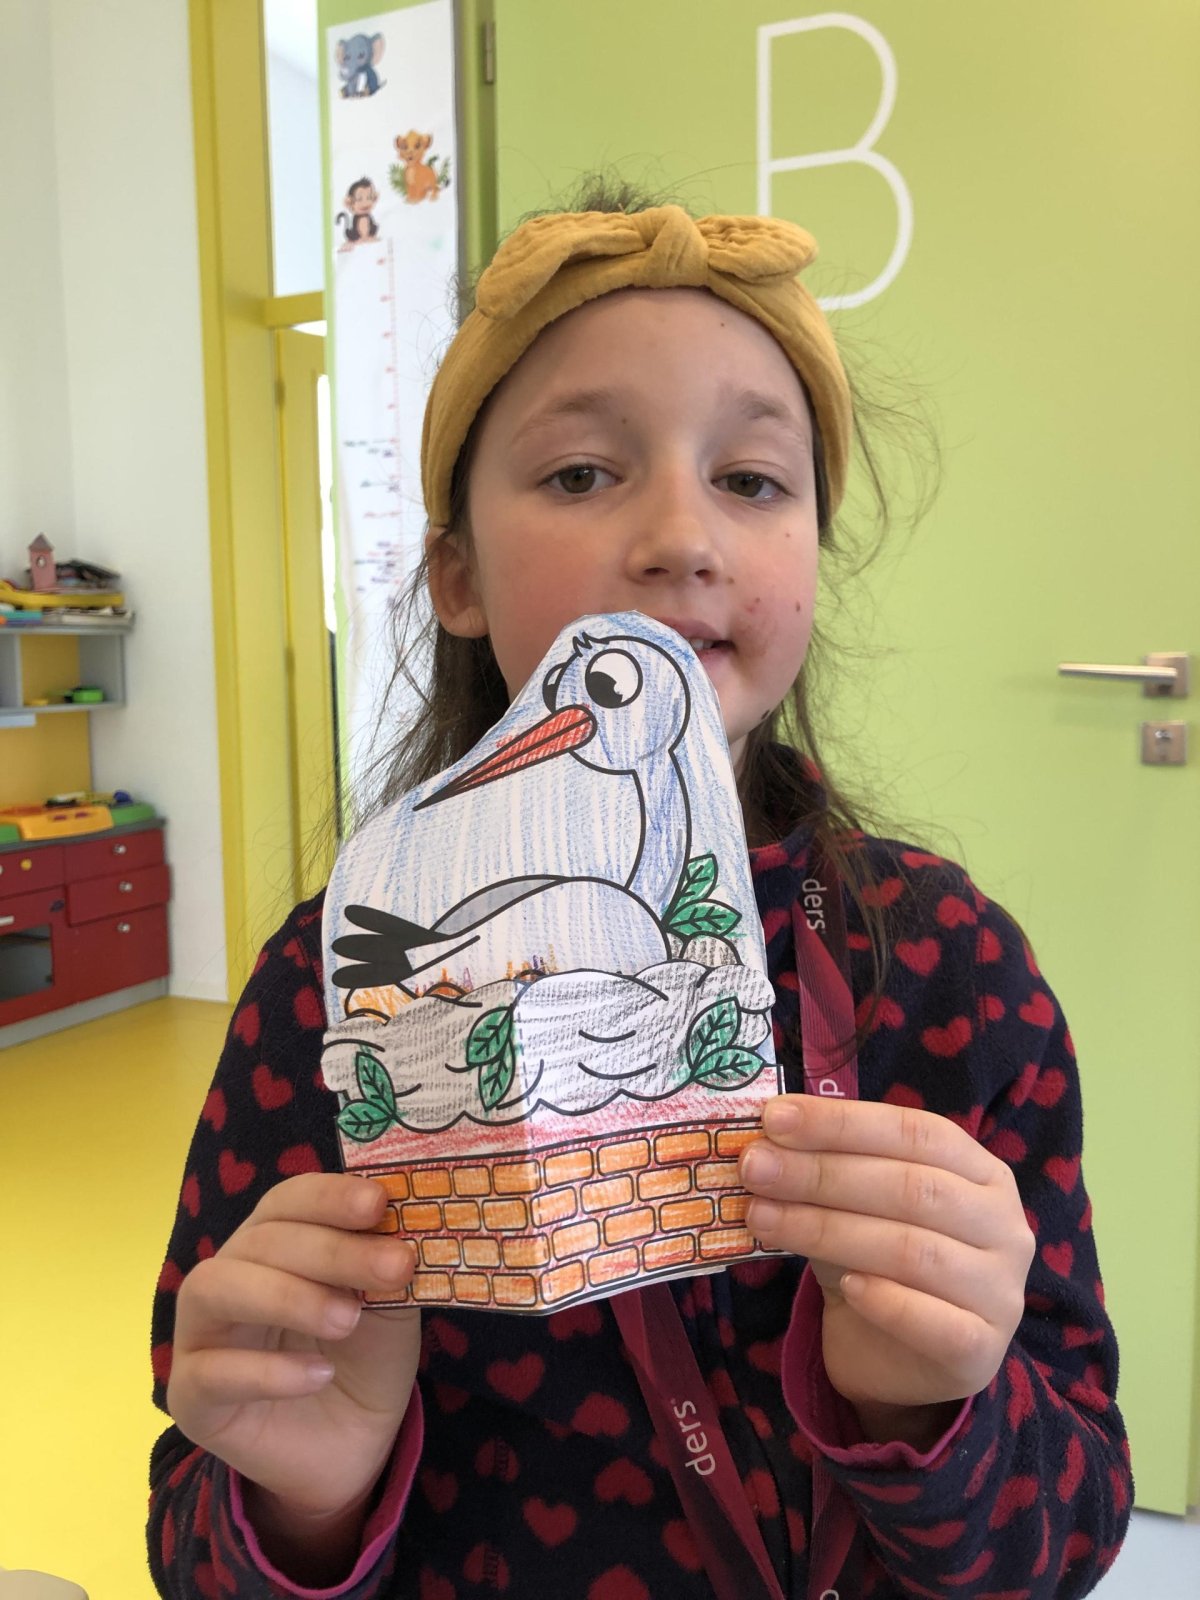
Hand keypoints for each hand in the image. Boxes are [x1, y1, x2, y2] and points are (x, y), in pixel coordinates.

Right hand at [168, 1174, 420, 1528]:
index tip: (378, 1203)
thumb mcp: (389, 1306)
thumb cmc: (364, 1360)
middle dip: (332, 1250)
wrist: (352, 1448)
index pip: (288, 1200)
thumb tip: (404, 1221)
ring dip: (288, 1296)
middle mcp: (228, 1274)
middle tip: (393, 1267)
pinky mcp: (190, 1395)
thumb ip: (386, 1265)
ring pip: (218, 1288)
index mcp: (273, 1242)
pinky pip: (213, 1372)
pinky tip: (319, 1375)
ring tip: (348, 1319)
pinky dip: (268, 1370)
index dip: (329, 1196)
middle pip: (263, 1240)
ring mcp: (200, 1334)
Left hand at [740, 1096, 1035, 1425]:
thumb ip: (823, 1173)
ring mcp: (1001, 1291)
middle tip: (755, 1168)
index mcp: (980, 1172)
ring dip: (828, 1231)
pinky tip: (847, 1287)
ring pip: (912, 1250)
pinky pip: (936, 1322)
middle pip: (911, 1187)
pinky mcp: (983, 1350)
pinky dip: (887, 1301)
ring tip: (763, 1219)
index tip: (775, 1119)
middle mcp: (1004, 1225)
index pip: (914, 1132)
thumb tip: (762, 1142)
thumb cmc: (876, 1264)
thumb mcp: (852, 1208)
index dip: (843, 1122)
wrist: (896, 1362)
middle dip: (822, 1174)